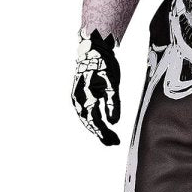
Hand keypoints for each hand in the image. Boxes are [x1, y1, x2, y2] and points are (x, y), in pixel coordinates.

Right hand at [72, 29, 120, 145]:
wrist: (93, 49)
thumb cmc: (103, 63)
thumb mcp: (112, 81)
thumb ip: (112, 102)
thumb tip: (114, 122)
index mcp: (85, 95)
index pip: (94, 119)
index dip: (103, 132)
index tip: (114, 141)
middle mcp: (78, 98)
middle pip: (89, 121)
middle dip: (101, 134)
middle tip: (114, 143)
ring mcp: (77, 97)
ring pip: (87, 118)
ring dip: (98, 129)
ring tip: (110, 139)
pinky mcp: (81, 96)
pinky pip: (86, 112)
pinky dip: (94, 121)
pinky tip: (103, 127)